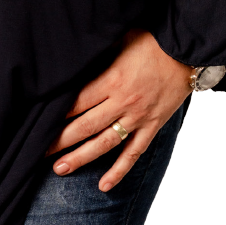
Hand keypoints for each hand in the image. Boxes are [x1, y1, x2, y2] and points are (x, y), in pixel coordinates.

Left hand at [44, 28, 192, 192]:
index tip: (40, 123)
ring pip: (105, 143)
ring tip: (60, 169)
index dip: (58, 114)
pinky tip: (104, 185)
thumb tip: (77, 56)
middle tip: (41, 151)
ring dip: (81, 157)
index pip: (78, 102)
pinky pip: (134, 153)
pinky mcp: (152, 126)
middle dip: (61, 140)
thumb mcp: (121, 40)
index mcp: (112, 79)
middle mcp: (123, 102)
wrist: (185, 50)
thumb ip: (100, 54)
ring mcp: (138, 117)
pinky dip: (119, 171)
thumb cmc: (151, 40)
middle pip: (86, 126)